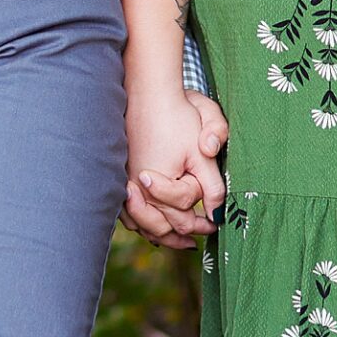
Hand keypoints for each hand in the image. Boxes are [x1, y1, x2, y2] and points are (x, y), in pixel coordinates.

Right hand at [123, 85, 228, 247]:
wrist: (149, 94)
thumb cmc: (178, 118)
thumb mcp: (202, 152)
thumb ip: (212, 185)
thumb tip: (217, 213)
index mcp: (158, 184)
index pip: (183, 210)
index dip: (203, 218)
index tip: (216, 224)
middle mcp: (137, 189)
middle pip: (161, 226)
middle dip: (185, 233)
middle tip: (206, 233)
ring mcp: (125, 183)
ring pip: (143, 224)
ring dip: (163, 235)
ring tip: (183, 242)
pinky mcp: (120, 177)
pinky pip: (129, 213)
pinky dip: (143, 223)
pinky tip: (156, 228)